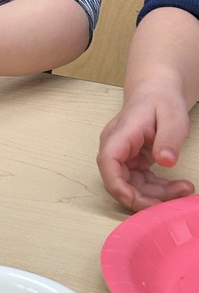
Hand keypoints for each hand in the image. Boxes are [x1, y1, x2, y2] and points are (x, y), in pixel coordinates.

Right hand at [97, 89, 193, 212]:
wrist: (157, 92)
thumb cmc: (162, 100)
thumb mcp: (172, 116)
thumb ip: (168, 138)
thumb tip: (166, 161)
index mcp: (120, 134)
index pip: (108, 163)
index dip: (118, 186)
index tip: (140, 200)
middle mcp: (115, 147)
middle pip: (119, 181)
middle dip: (145, 197)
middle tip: (176, 200)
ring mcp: (122, 156)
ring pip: (131, 186)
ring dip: (155, 195)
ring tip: (184, 189)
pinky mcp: (131, 162)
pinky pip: (140, 183)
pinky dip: (158, 189)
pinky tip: (176, 186)